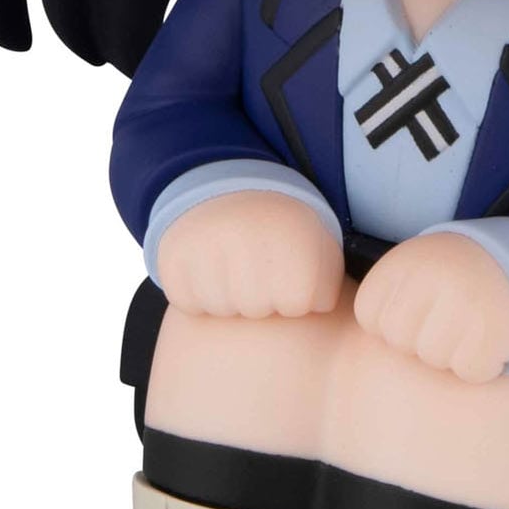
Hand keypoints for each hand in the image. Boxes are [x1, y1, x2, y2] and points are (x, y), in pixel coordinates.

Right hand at [158, 191, 343, 319]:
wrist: (227, 193)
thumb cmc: (283, 236)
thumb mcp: (320, 248)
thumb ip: (334, 283)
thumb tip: (336, 315)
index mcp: (292, 235)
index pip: (298, 305)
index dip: (296, 296)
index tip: (290, 270)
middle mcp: (249, 238)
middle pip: (258, 310)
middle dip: (261, 298)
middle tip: (258, 265)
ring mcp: (207, 248)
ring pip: (223, 309)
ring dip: (230, 297)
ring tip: (234, 265)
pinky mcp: (173, 259)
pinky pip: (190, 301)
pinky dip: (198, 293)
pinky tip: (209, 268)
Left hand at [353, 234, 508, 382]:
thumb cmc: (449, 281)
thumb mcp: (409, 273)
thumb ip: (378, 297)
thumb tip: (309, 316)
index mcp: (403, 262)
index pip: (371, 319)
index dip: (394, 321)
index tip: (420, 302)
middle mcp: (431, 276)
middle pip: (400, 342)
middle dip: (422, 338)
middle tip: (448, 313)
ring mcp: (464, 303)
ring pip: (434, 359)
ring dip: (451, 351)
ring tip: (468, 322)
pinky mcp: (493, 332)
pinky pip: (471, 370)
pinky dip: (481, 363)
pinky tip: (487, 336)